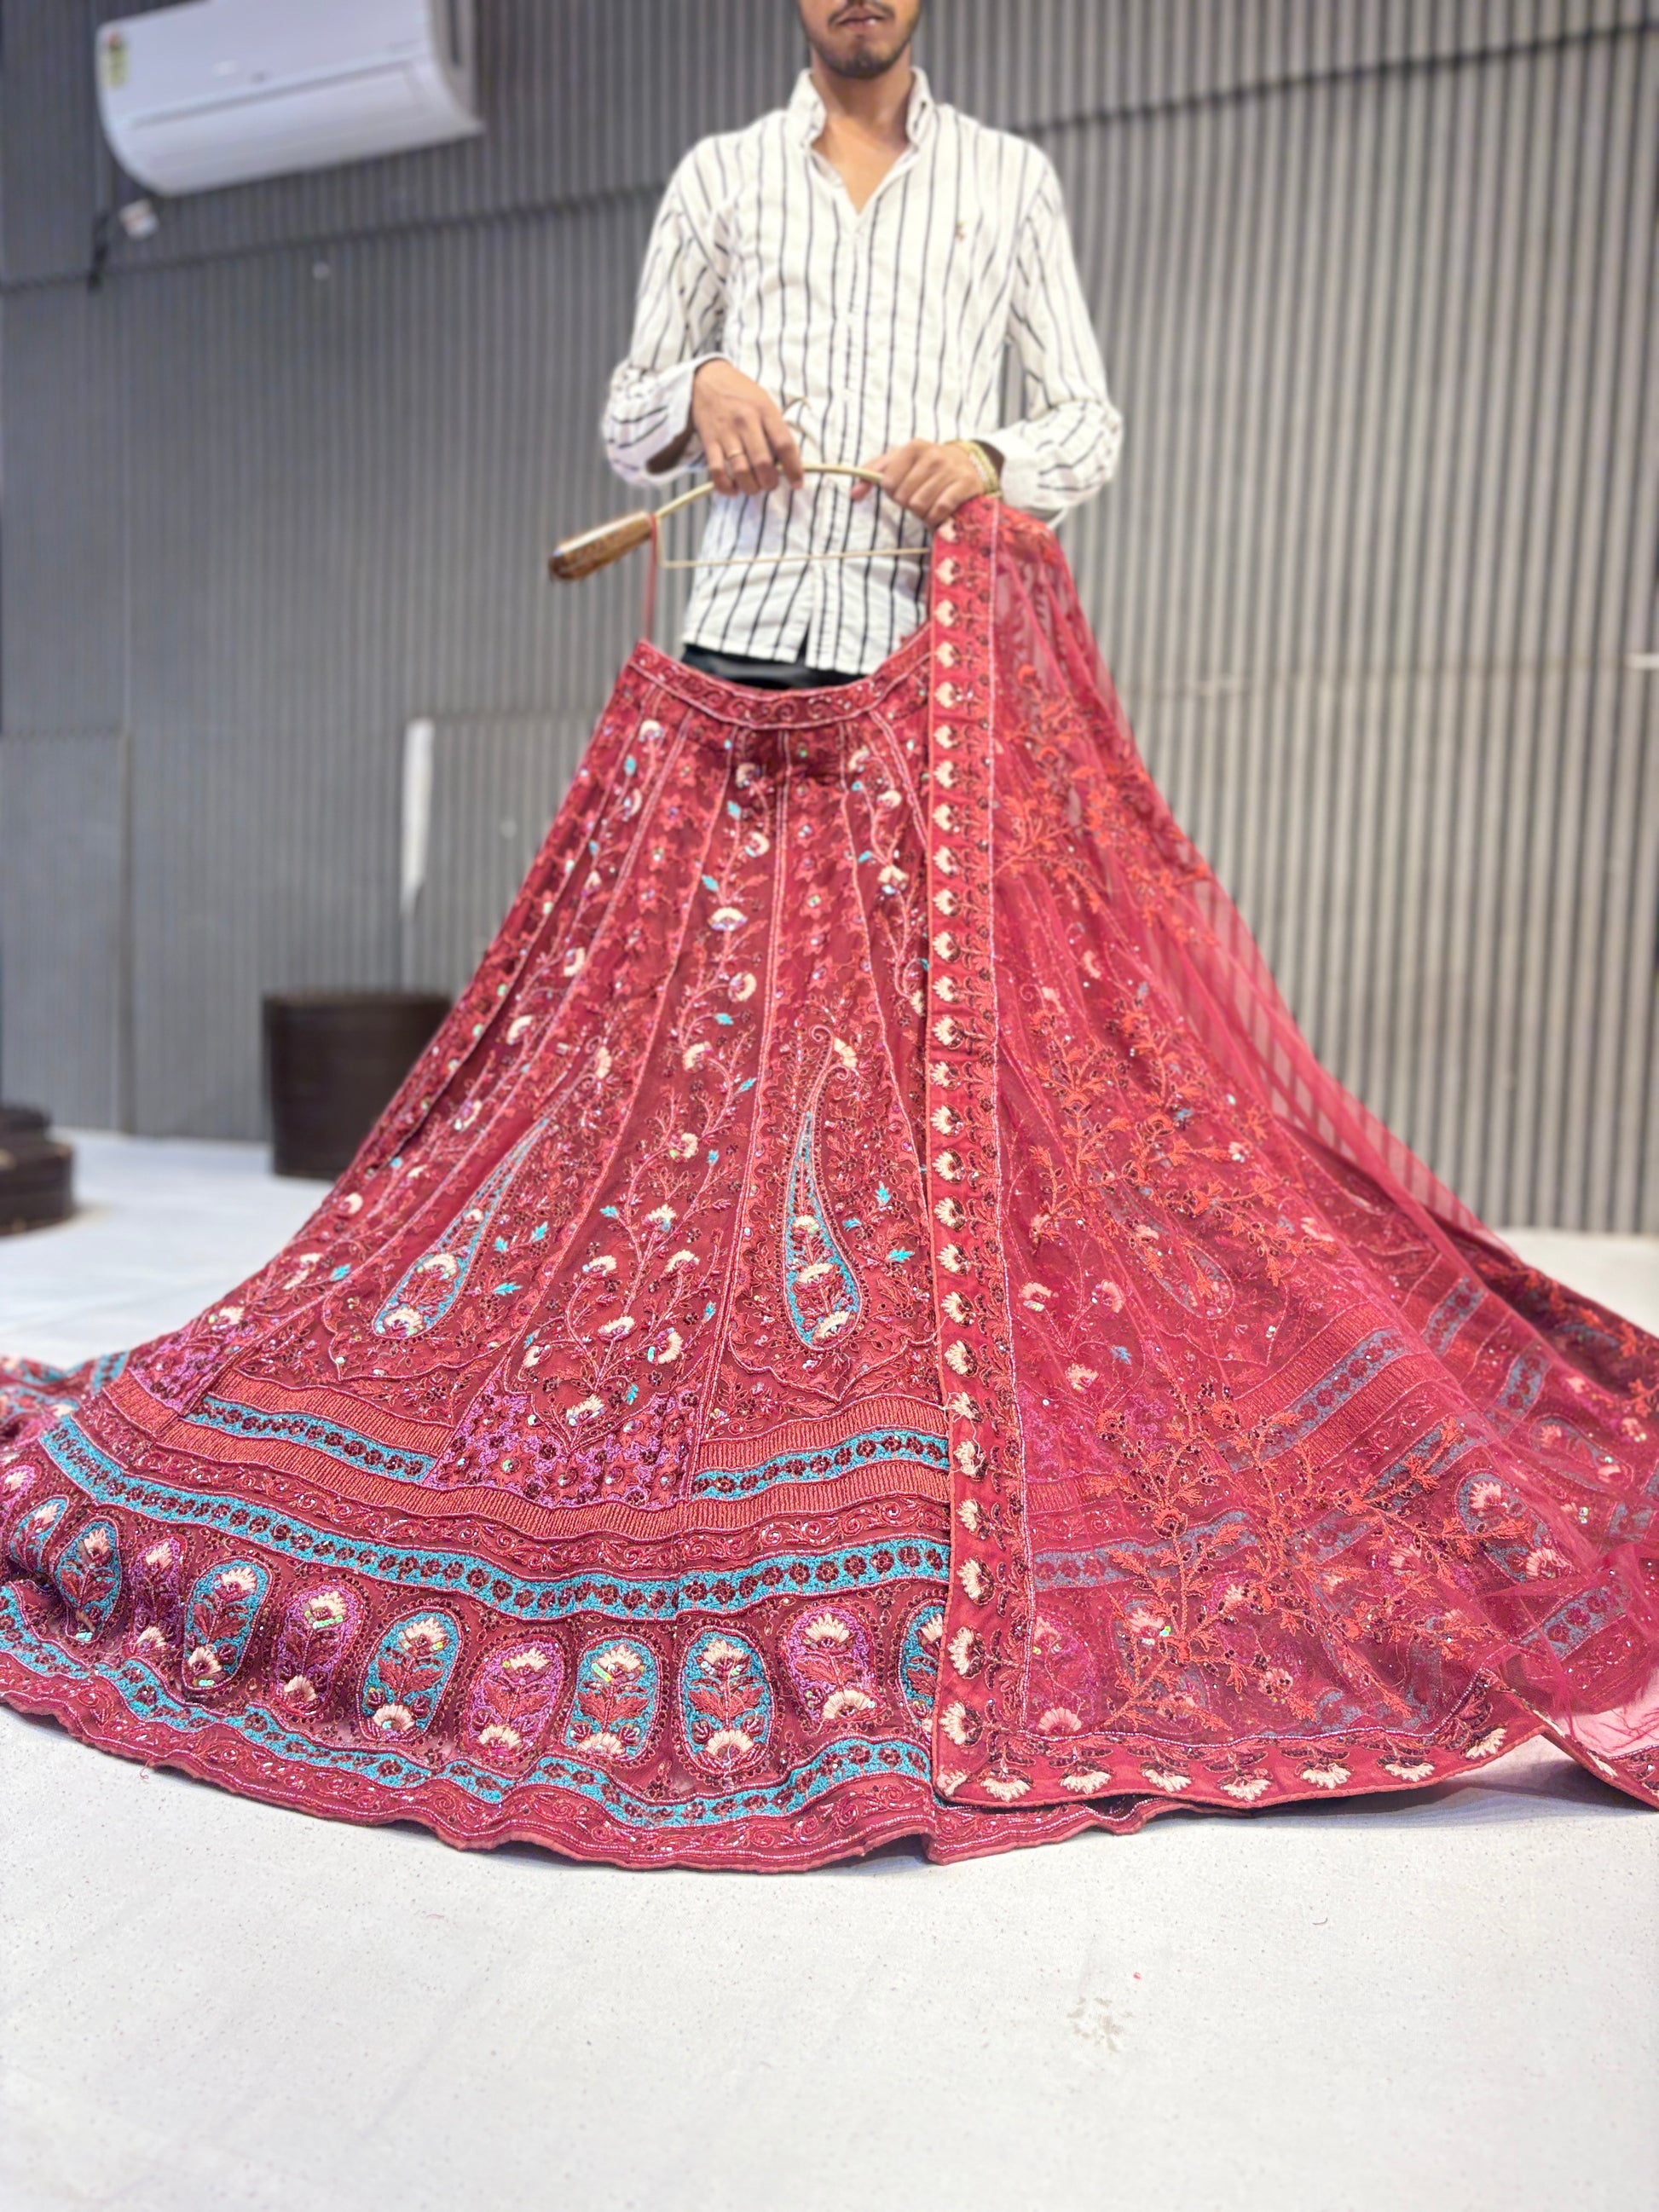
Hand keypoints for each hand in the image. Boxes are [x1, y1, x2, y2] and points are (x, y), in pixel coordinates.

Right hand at [691, 361, 804, 496]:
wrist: (707, 379)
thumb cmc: (741, 393)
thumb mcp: (764, 402)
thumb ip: (775, 428)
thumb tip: (786, 461)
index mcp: (765, 411)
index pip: (784, 444)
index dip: (794, 468)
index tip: (797, 483)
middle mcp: (746, 422)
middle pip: (763, 463)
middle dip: (770, 482)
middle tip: (771, 485)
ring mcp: (726, 433)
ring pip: (741, 471)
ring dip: (751, 487)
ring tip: (754, 487)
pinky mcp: (709, 441)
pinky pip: (717, 471)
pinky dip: (726, 486)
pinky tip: (734, 490)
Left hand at [850, 439, 992, 525]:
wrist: (965, 463)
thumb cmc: (925, 465)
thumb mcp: (898, 461)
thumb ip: (873, 473)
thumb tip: (853, 494)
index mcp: (913, 447)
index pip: (888, 483)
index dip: (893, 492)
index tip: (902, 488)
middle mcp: (933, 455)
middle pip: (904, 497)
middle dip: (908, 503)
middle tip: (918, 497)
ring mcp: (950, 470)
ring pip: (921, 506)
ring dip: (922, 513)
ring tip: (928, 505)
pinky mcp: (965, 484)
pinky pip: (940, 510)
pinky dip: (935, 518)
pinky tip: (938, 514)